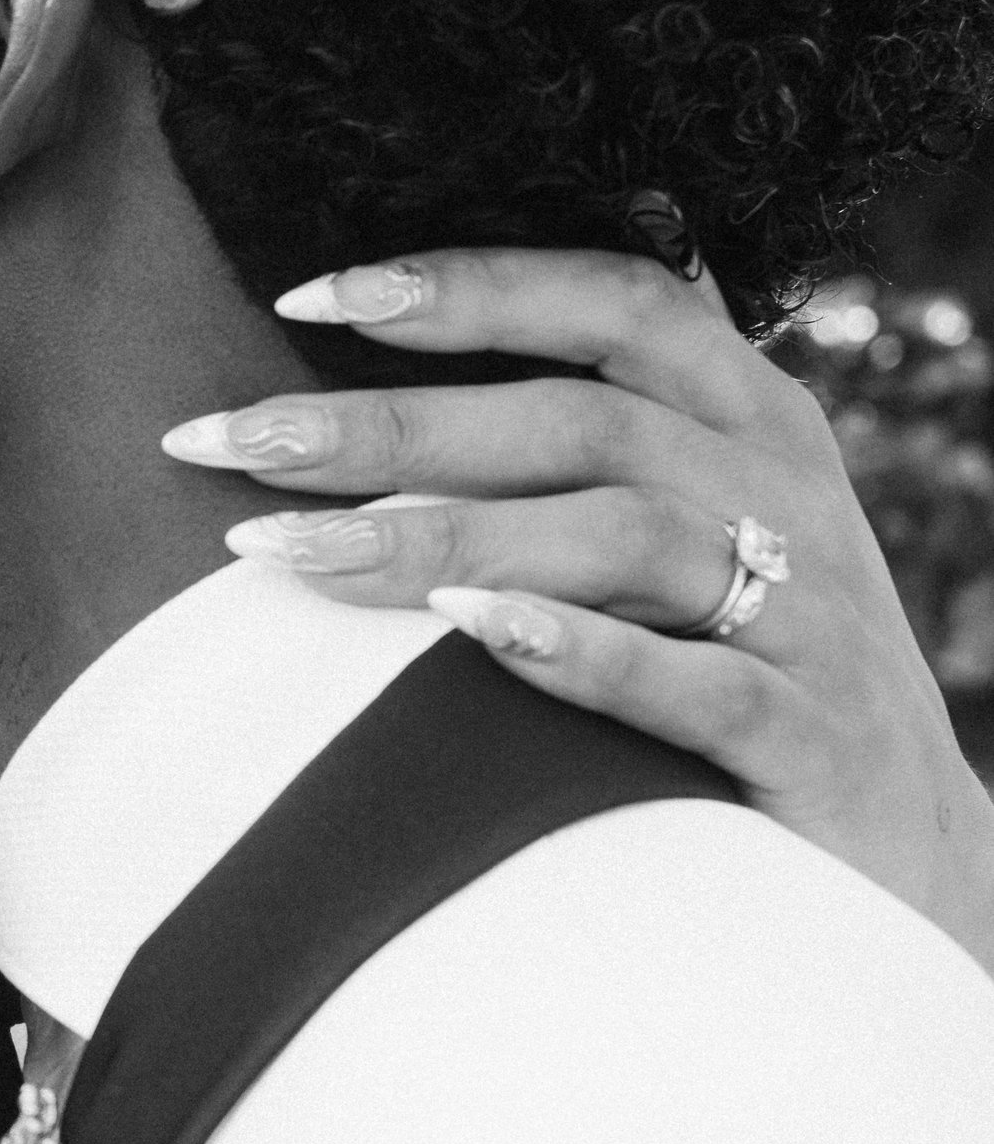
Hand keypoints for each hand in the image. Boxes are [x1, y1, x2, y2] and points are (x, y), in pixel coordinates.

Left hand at [162, 247, 993, 974]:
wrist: (913, 857)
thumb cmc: (747, 667)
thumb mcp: (687, 531)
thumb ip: (570, 454)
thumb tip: (351, 414)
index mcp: (748, 416)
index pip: (611, 301)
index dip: (465, 286)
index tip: (303, 293)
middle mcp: (785, 489)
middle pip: (576, 419)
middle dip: (386, 425)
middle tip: (231, 440)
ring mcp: (813, 615)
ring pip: (623, 535)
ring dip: (445, 536)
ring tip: (291, 554)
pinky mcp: (814, 739)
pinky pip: (698, 682)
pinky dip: (583, 652)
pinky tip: (471, 633)